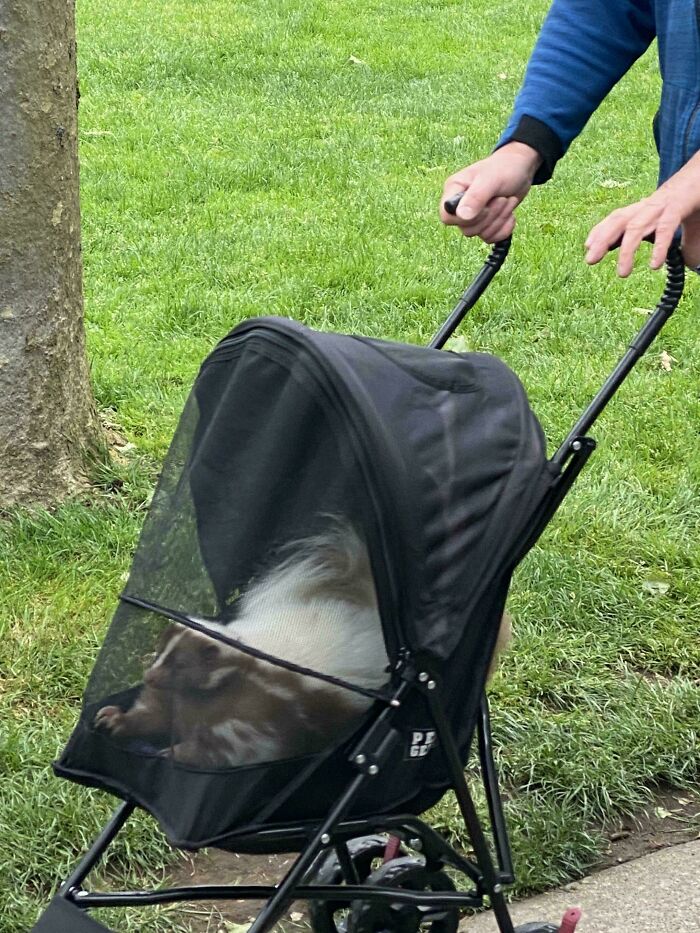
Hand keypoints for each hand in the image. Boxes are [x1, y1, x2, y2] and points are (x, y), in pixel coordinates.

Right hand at [440, 142, 541, 242]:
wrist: (521, 169)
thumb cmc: (504, 168)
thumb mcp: (491, 179)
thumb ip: (476, 197)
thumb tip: (462, 216)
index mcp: (454, 190)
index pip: (446, 217)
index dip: (465, 218)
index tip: (483, 205)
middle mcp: (460, 205)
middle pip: (466, 229)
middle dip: (490, 216)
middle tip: (502, 198)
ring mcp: (472, 217)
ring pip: (480, 234)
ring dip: (499, 220)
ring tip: (508, 201)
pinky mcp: (485, 224)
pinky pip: (490, 238)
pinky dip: (504, 229)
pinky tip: (510, 214)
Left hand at [585, 154, 699, 274]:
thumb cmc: (698, 196)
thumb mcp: (691, 222)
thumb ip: (687, 243)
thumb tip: (691, 263)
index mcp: (648, 208)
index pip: (618, 218)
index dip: (601, 230)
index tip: (587, 247)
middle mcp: (650, 206)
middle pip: (619, 220)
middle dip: (602, 239)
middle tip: (589, 260)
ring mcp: (663, 205)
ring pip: (636, 227)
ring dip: (627, 251)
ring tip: (622, 274)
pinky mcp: (678, 205)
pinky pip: (664, 228)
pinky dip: (658, 247)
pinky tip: (654, 265)